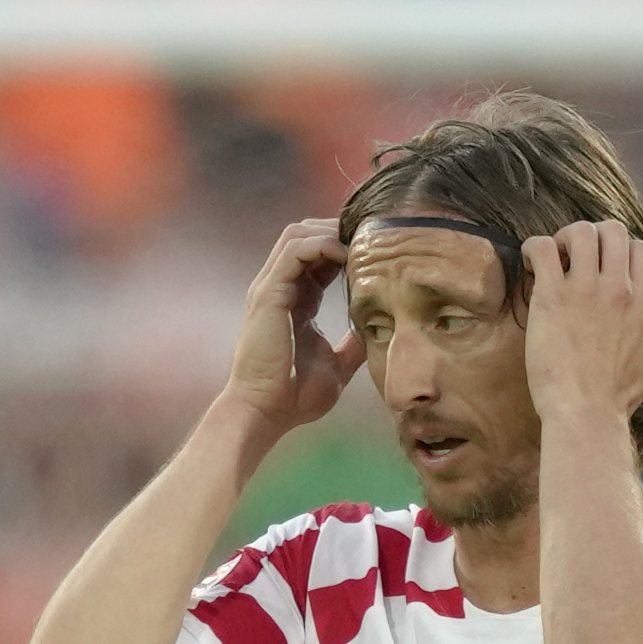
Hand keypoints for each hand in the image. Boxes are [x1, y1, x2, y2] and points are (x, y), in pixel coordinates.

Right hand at [220, 220, 356, 437]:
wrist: (266, 413)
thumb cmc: (295, 396)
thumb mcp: (338, 366)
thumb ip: (354, 346)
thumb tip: (377, 334)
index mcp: (296, 301)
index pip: (319, 257)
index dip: (345, 247)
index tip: (376, 253)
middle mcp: (280, 288)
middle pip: (306, 235)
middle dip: (338, 230)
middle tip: (370, 240)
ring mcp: (271, 288)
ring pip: (297, 234)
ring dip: (329, 232)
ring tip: (359, 243)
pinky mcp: (268, 293)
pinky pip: (294, 250)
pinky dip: (321, 245)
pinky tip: (345, 255)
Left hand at [519, 220, 642, 445]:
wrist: (586, 413)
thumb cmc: (619, 394)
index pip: (638, 248)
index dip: (618, 251)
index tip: (601, 268)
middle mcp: (619, 288)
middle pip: (612, 230)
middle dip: (593, 235)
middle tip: (575, 257)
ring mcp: (586, 289)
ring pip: (580, 231)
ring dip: (565, 238)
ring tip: (554, 259)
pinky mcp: (552, 296)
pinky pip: (544, 248)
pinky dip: (535, 247)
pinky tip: (533, 265)